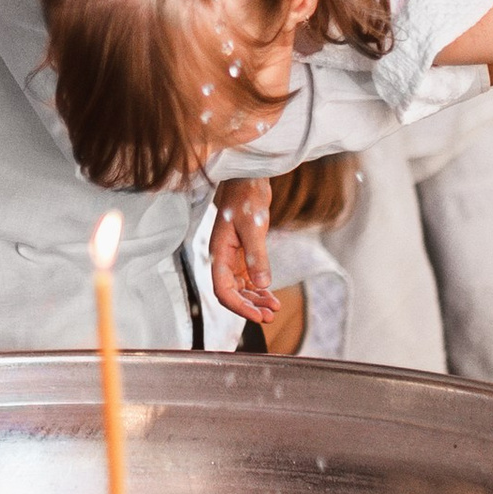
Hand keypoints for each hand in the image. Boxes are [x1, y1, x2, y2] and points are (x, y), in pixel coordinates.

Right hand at [210, 178, 277, 325]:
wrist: (249, 177)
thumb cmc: (246, 196)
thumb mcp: (253, 226)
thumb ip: (257, 256)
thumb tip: (262, 284)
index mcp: (219, 252)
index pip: (223, 289)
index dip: (239, 306)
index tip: (257, 316)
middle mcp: (223, 257)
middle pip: (231, 292)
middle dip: (249, 306)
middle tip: (270, 316)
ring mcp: (233, 255)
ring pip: (241, 287)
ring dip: (255, 299)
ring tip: (274, 308)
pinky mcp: (243, 251)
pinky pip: (248, 277)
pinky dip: (259, 288)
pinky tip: (271, 295)